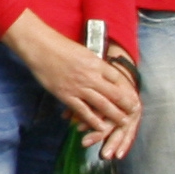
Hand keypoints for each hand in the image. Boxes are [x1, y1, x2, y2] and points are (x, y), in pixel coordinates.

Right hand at [1, 10, 139, 146]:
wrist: (40, 47)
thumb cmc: (59, 46)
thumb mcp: (83, 52)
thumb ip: (94, 65)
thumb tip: (104, 74)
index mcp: (96, 63)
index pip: (119, 79)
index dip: (128, 91)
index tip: (134, 97)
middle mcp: (91, 76)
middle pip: (115, 94)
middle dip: (127, 105)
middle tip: (134, 113)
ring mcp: (79, 87)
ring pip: (103, 105)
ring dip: (115, 115)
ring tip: (124, 122)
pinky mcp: (66, 95)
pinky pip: (83, 111)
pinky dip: (93, 121)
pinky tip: (101, 127)